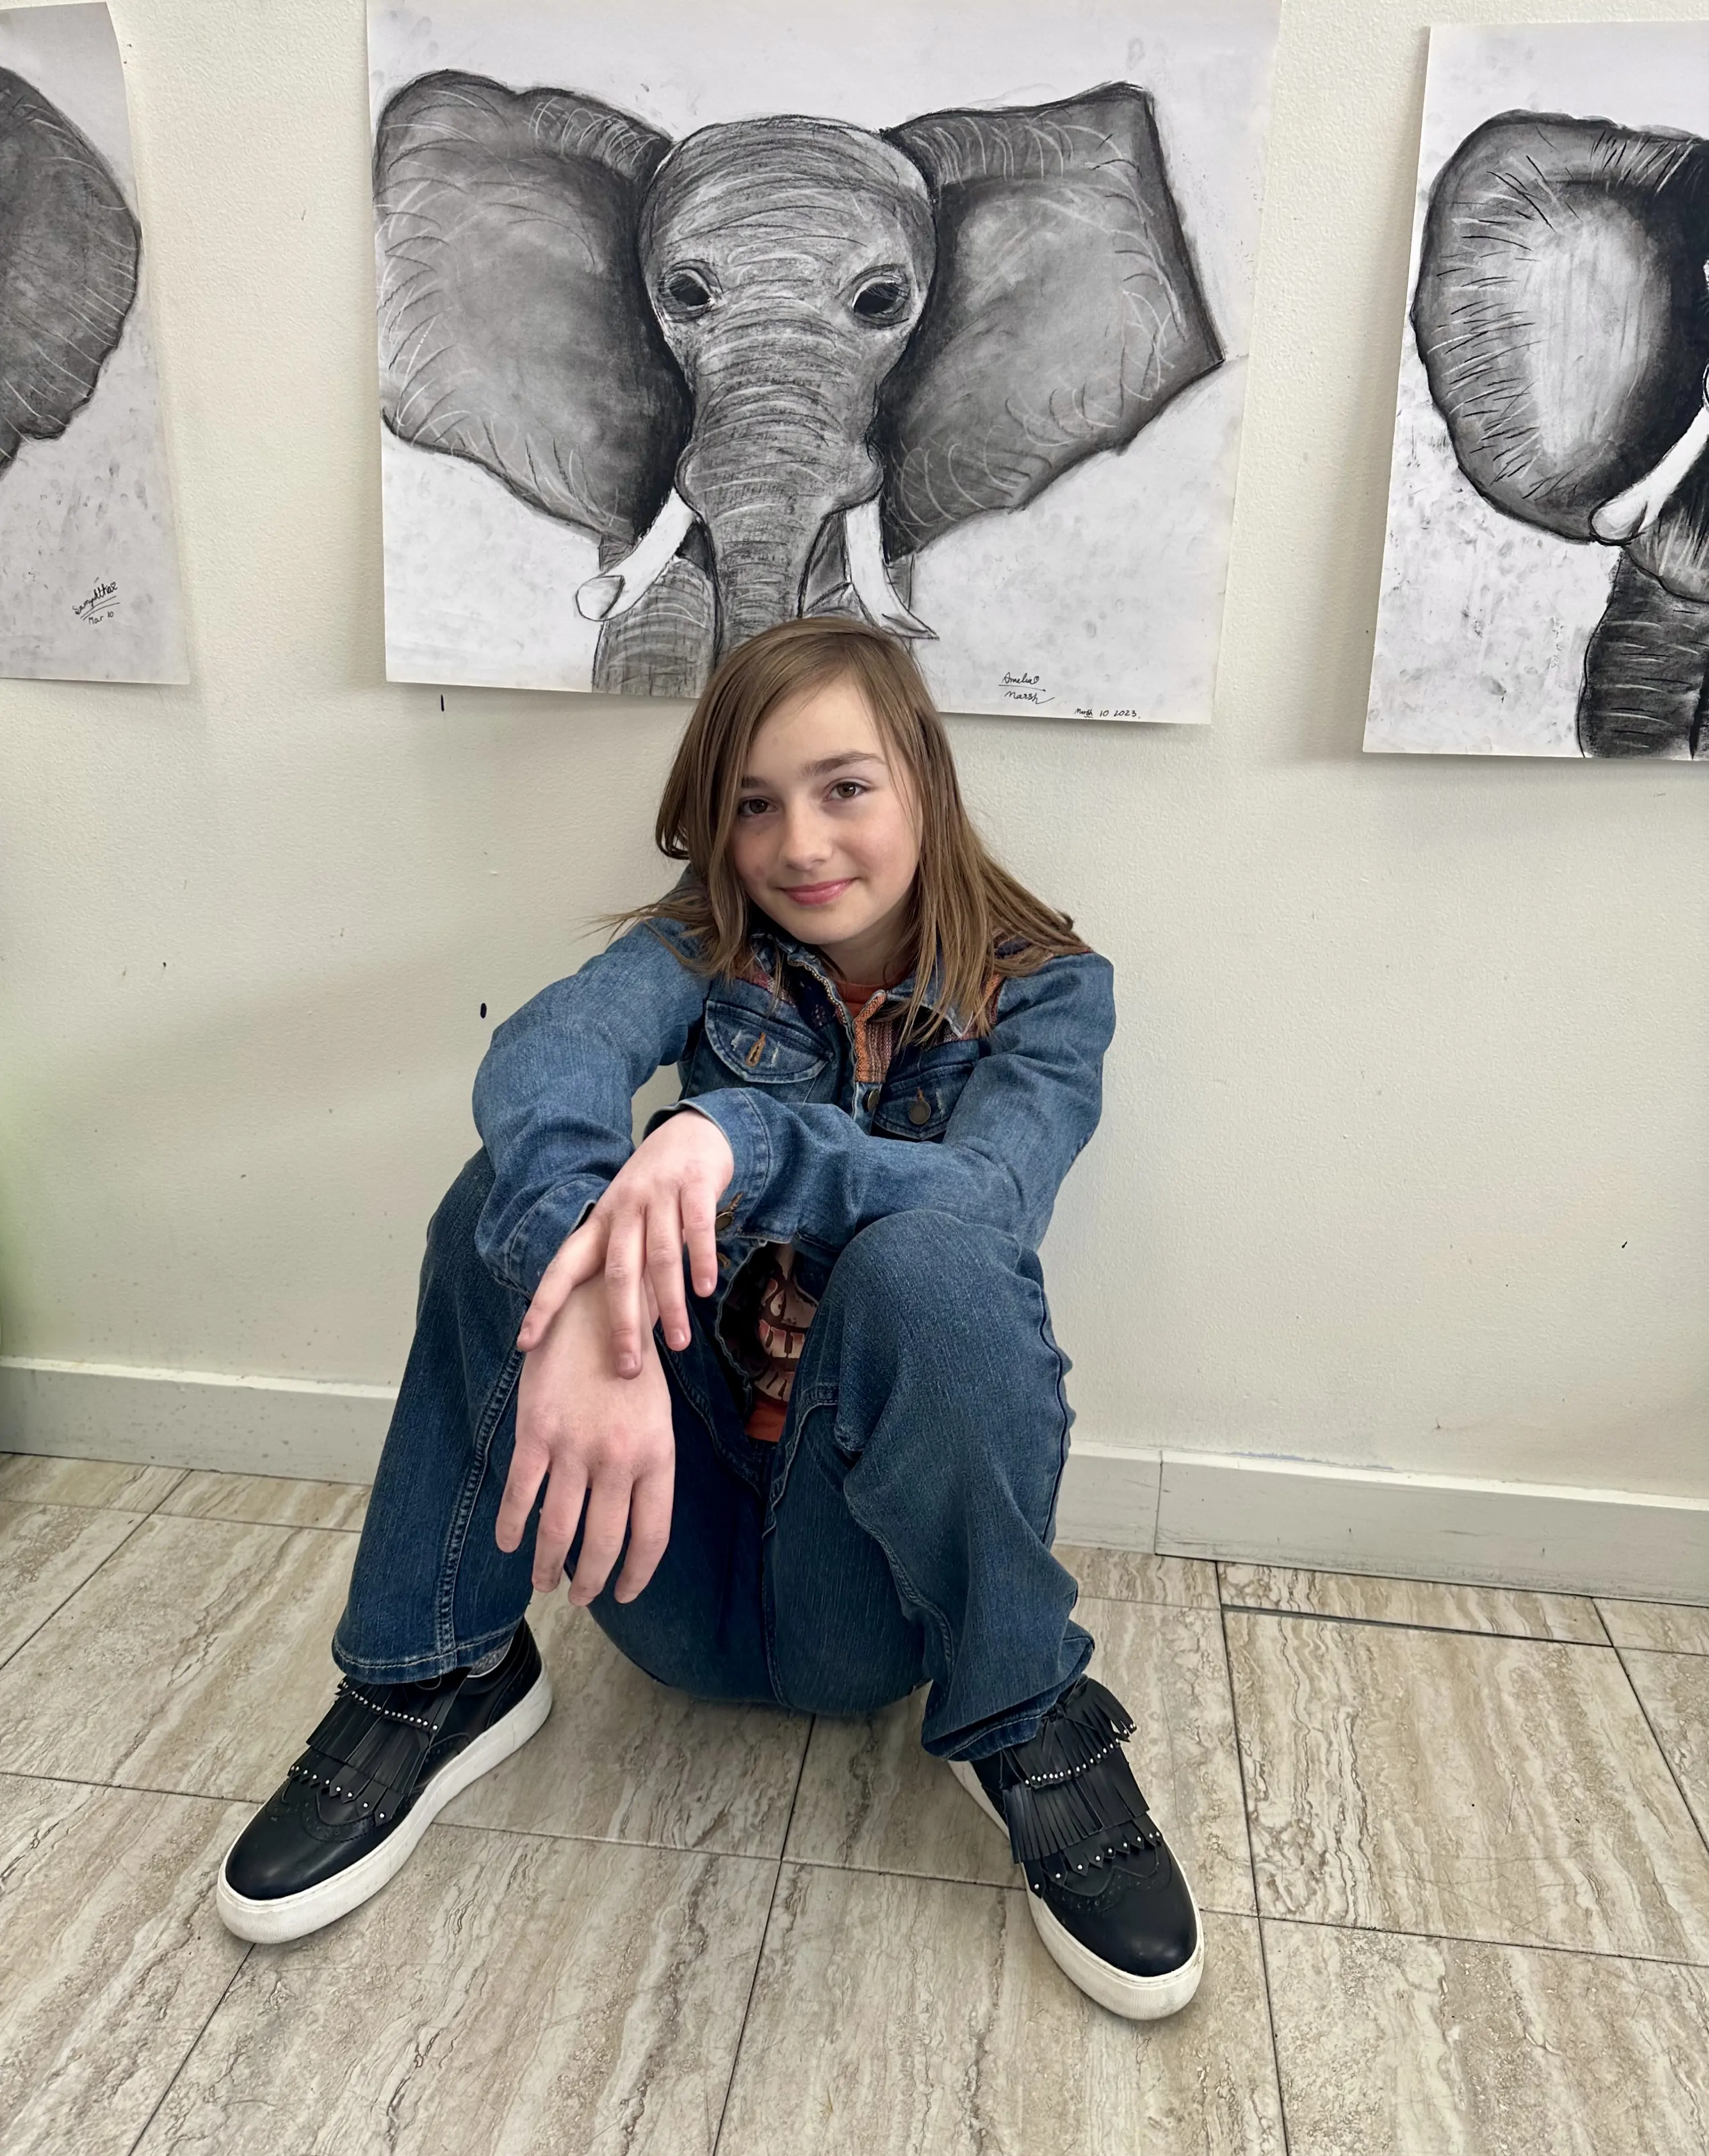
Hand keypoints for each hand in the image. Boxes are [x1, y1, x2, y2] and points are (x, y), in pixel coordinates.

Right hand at [497, 1270, 674, 1604]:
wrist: (599, 1310)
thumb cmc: (631, 1369)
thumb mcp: (656, 1420)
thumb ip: (644, 1471)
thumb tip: (626, 1526)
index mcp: (658, 1456)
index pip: (652, 1536)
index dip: (636, 1574)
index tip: (622, 1593)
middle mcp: (620, 1459)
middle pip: (603, 1543)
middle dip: (589, 1581)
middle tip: (579, 1599)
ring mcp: (576, 1447)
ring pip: (557, 1529)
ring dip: (547, 1565)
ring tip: (542, 1582)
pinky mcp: (537, 1433)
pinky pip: (522, 1495)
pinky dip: (512, 1525)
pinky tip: (509, 1541)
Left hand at [517, 1111, 733, 1378]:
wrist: (691, 1132)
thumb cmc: (655, 1192)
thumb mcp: (626, 1221)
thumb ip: (621, 1263)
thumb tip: (616, 1327)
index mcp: (600, 1222)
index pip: (564, 1266)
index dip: (543, 1304)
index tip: (526, 1344)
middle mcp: (624, 1208)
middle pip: (618, 1273)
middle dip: (622, 1324)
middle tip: (627, 1369)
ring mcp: (659, 1193)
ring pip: (661, 1257)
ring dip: (670, 1304)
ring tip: (678, 1343)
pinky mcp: (694, 1183)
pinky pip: (697, 1227)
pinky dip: (701, 1260)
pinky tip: (705, 1290)